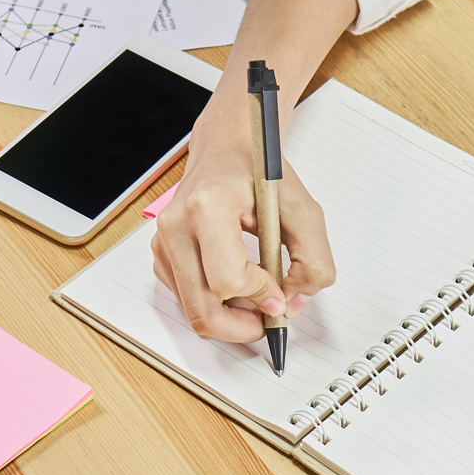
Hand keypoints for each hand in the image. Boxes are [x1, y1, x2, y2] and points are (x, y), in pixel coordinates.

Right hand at [152, 122, 336, 342]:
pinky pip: (186, 300)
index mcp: (207, 208)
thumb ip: (312, 261)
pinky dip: (214, 304)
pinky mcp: (161, 254)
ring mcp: (163, 243)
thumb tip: (292, 303)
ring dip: (229, 317)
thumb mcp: (303, 210)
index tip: (280, 291)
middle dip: (242, 327)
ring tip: (256, 297)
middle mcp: (176, 227)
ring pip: (193, 311)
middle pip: (202, 310)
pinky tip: (236, 286)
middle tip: (268, 321)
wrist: (226, 147)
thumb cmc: (258, 172)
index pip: (228, 281)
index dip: (261, 296)